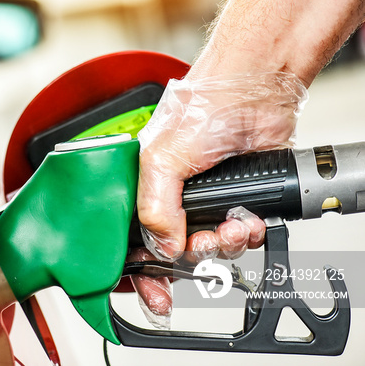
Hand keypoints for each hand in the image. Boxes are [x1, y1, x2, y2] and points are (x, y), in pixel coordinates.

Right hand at [131, 71, 306, 325]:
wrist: (255, 92)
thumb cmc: (202, 107)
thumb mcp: (161, 158)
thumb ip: (155, 208)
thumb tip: (164, 248)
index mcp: (141, 186)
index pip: (131, 239)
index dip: (140, 270)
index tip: (155, 292)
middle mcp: (170, 197)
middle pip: (172, 252)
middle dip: (191, 255)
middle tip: (203, 242)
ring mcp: (204, 201)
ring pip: (208, 248)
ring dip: (223, 244)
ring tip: (233, 225)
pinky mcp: (235, 201)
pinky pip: (238, 237)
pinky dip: (246, 234)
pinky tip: (248, 219)